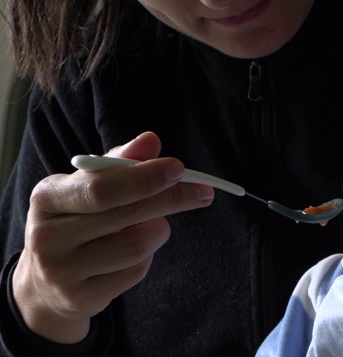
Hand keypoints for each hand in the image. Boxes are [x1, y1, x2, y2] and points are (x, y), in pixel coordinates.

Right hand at [11, 132, 213, 342]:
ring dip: (158, 230)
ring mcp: (62, 271)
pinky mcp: (81, 297)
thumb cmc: (77, 221)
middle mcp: (47, 235)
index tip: (178, 168)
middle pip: (125, 214)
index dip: (144, 177)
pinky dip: (147, 257)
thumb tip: (150, 140)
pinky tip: (134, 252)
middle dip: (171, 198)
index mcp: (47, 197)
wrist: (46, 282)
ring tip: (152, 225)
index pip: (101, 186)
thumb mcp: (88, 187)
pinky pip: (136, 271)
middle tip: (201, 191)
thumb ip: (119, 163)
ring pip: (138, 246)